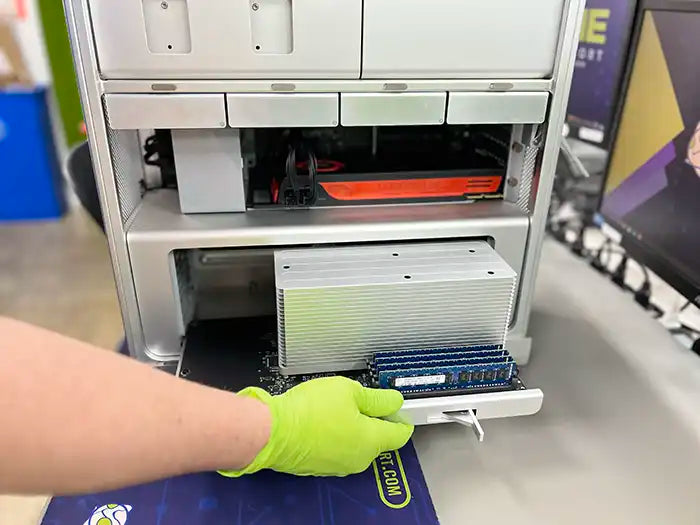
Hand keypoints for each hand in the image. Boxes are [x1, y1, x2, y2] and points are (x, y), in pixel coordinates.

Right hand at [219, 376, 413, 476]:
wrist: (272, 431)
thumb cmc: (310, 411)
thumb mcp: (349, 391)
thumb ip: (376, 398)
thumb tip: (393, 401)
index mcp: (371, 441)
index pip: (400, 435)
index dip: (401, 418)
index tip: (398, 408)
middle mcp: (359, 459)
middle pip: (376, 439)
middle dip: (372, 420)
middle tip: (360, 399)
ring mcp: (339, 466)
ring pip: (355, 444)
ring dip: (351, 428)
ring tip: (335, 407)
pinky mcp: (320, 467)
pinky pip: (336, 450)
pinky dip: (334, 436)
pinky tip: (321, 420)